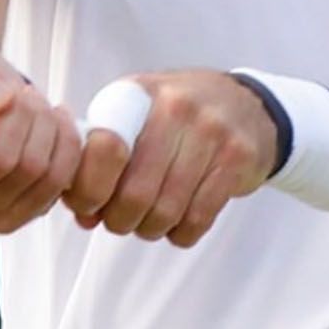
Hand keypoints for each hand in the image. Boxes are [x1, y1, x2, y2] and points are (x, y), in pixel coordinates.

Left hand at [65, 70, 278, 247]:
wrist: (246, 102)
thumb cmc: (178, 114)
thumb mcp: (135, 116)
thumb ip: (103, 158)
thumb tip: (82, 212)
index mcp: (138, 95)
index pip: (103, 150)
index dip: (88, 190)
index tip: (88, 205)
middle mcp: (174, 109)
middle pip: (135, 192)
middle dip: (120, 220)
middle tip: (119, 221)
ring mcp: (210, 132)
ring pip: (167, 210)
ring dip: (150, 229)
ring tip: (147, 223)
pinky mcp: (238, 158)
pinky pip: (200, 216)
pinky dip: (182, 233)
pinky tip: (178, 224)